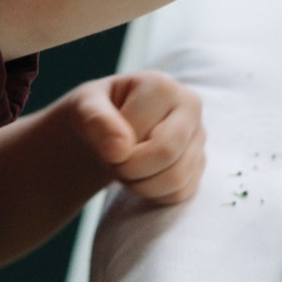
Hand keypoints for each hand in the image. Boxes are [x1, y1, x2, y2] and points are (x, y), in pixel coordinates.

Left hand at [68, 70, 204, 203]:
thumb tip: (120, 149)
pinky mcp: (199, 161)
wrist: (107, 127)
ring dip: (141, 186)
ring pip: (177, 179)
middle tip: (114, 163)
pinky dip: (155, 195)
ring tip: (126, 169)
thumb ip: (96, 121)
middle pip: (167, 153)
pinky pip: (181, 192)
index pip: (142, 131)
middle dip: (130, 170)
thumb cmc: (96, 113)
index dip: (117, 151)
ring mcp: (199, 135)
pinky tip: (142, 177)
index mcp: (163, 86)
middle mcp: (190, 105)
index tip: (104, 144)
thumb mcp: (82, 108)